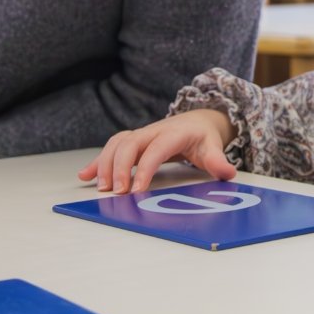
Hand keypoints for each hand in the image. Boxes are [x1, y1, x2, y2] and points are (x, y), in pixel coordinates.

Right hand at [78, 110, 235, 193]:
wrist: (197, 120)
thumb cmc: (203, 137)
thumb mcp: (214, 146)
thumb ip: (218, 160)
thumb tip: (227, 172)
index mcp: (174, 132)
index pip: (157, 148)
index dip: (145, 167)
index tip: (137, 190)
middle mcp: (153, 131)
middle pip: (131, 143)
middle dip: (121, 167)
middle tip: (117, 192)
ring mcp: (141, 135)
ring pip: (118, 143)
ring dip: (106, 164)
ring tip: (101, 188)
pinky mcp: (133, 142)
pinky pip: (112, 147)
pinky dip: (98, 161)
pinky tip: (85, 176)